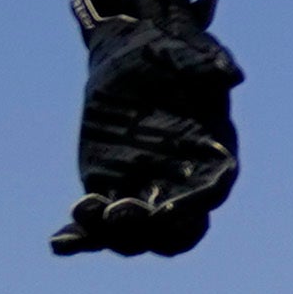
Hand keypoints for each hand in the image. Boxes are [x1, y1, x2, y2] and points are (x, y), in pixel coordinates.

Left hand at [53, 0, 239, 254]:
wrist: (129, 51)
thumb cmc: (168, 51)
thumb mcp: (190, 53)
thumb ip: (209, 66)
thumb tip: (233, 75)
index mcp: (212, 157)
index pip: (209, 196)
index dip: (192, 210)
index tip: (166, 212)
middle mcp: (181, 185)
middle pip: (171, 231)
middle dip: (147, 231)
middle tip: (118, 213)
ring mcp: (144, 192)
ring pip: (133, 235)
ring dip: (109, 234)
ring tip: (83, 210)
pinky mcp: (110, 189)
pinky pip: (98, 224)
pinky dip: (80, 237)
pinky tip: (59, 243)